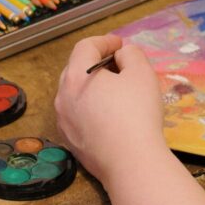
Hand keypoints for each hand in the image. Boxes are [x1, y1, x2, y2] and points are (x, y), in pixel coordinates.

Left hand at [55, 35, 168, 184]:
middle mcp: (62, 96)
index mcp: (76, 75)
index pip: (86, 47)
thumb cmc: (137, 113)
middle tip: (118, 65)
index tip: (120, 44)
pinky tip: (109, 116)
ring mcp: (63, 121)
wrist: (131, 163)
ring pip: (75, 94)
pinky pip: (77, 115)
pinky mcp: (70, 141)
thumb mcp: (142, 73)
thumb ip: (131, 54)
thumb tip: (121, 55)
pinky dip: (90, 108)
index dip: (105, 41)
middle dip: (96, 62)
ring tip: (115, 90)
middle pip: (76, 69)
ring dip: (92, 87)